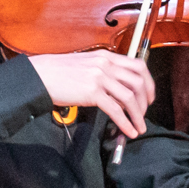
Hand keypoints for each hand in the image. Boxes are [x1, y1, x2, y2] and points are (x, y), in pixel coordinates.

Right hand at [29, 48, 155, 142]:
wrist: (39, 75)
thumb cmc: (58, 72)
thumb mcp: (87, 65)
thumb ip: (105, 73)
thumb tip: (119, 91)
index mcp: (106, 57)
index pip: (138, 66)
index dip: (149, 83)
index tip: (149, 96)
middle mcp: (106, 65)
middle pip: (139, 82)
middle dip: (146, 101)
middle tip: (145, 113)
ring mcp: (99, 78)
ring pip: (130, 98)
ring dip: (138, 115)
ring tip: (139, 126)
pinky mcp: (92, 92)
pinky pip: (116, 110)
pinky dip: (125, 122)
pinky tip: (128, 131)